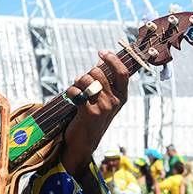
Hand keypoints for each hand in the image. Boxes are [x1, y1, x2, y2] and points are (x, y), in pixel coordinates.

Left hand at [61, 51, 129, 176]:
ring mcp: (103, 108)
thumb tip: (101, 59)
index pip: (122, 73)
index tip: (102, 51)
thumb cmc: (93, 117)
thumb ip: (104, 81)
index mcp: (122, 97)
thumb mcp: (104, 100)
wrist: (84, 141)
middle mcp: (115, 102)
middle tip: (80, 82)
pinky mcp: (89, 113)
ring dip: (77, 82)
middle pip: (98, 73)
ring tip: (76, 90)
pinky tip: (71, 97)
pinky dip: (70, 92)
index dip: (112, 59)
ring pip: (86, 80)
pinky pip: (76, 91)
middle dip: (86, 74)